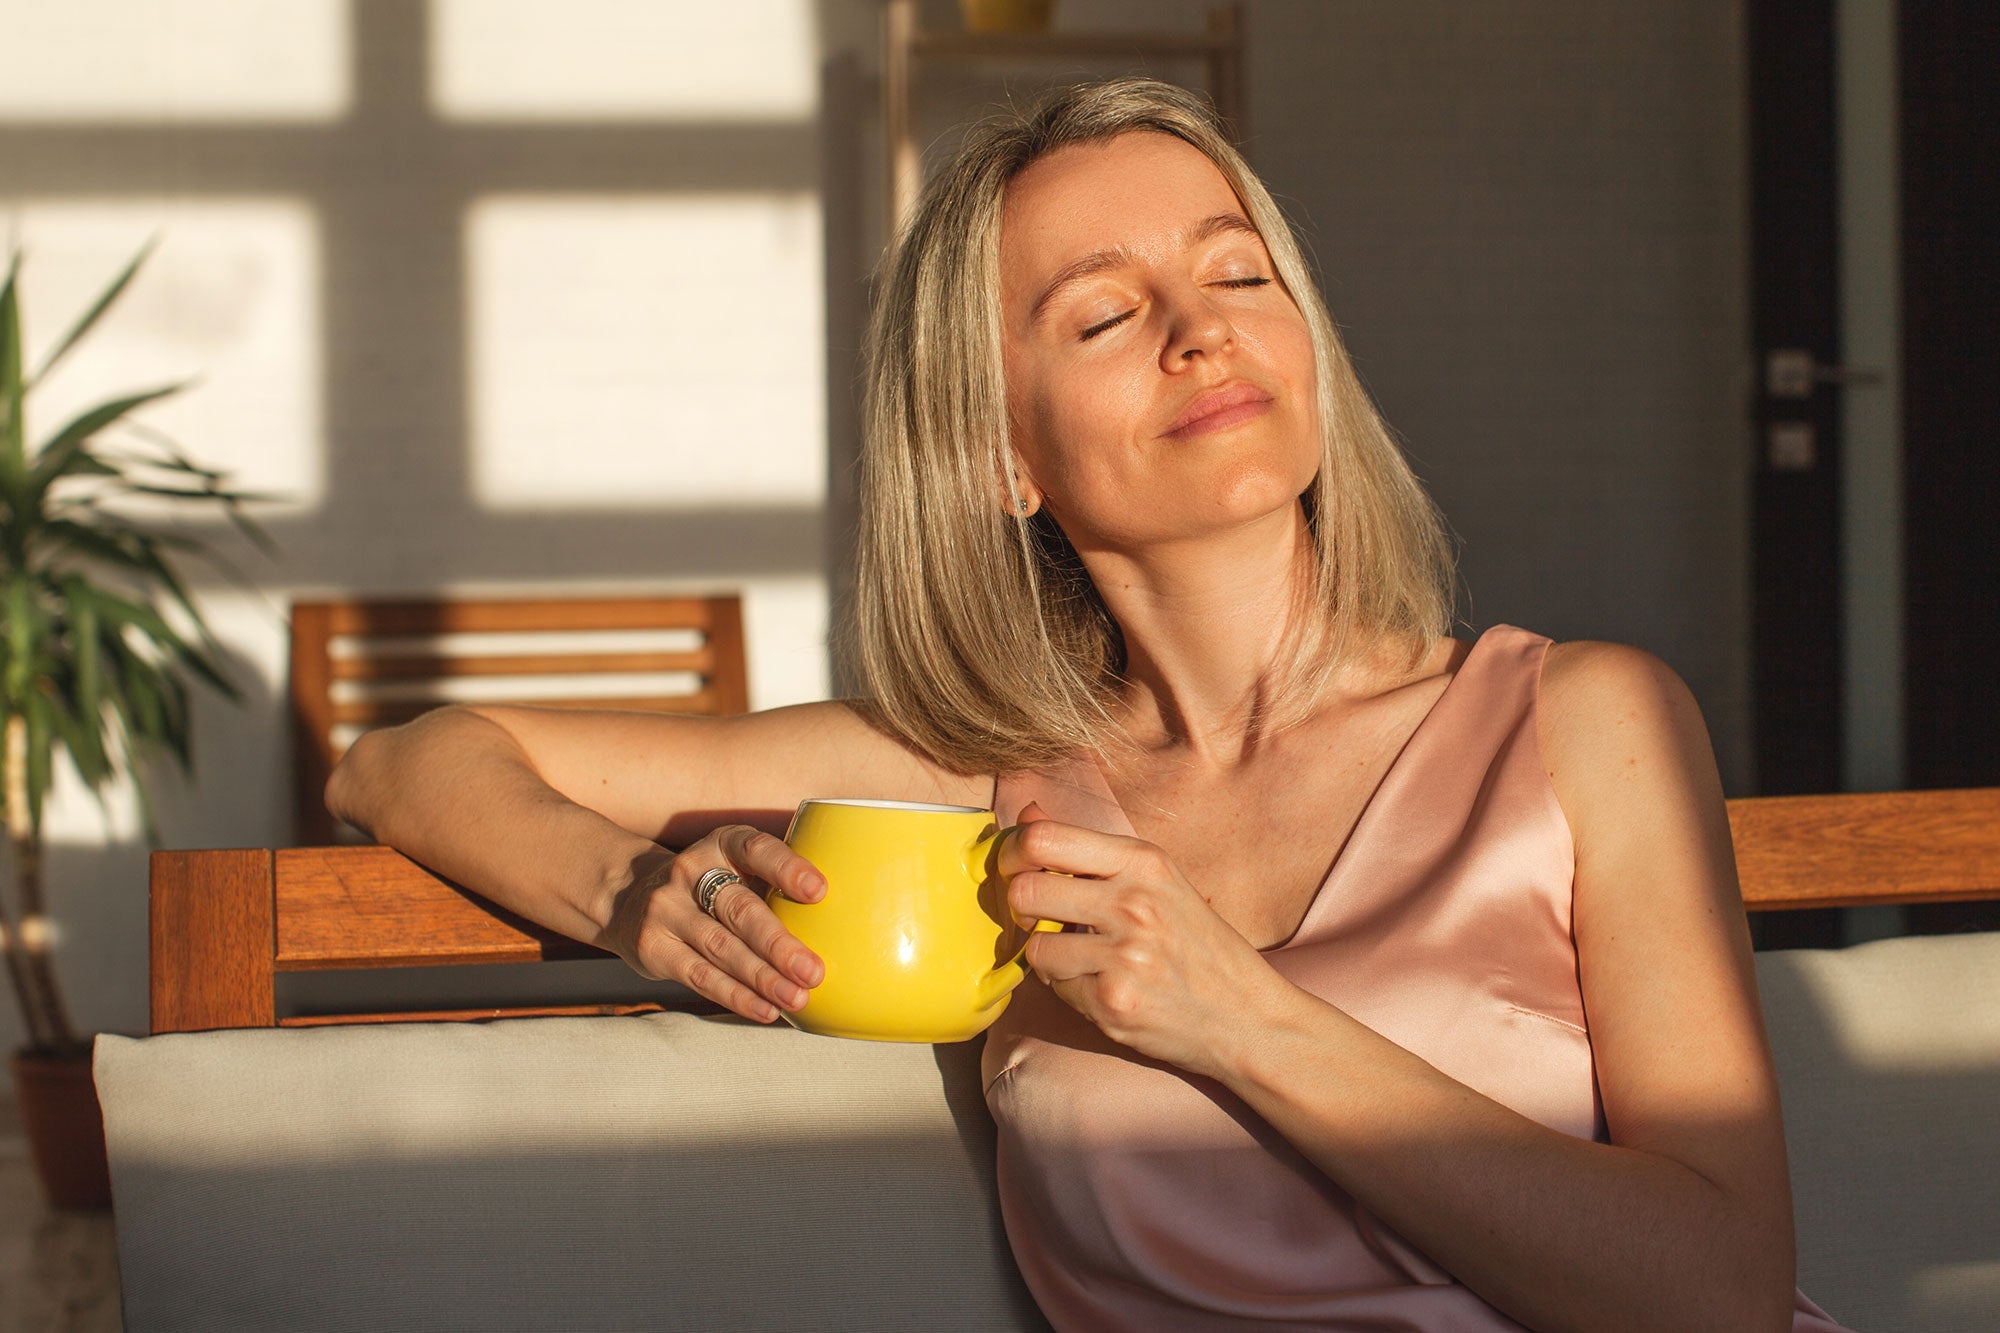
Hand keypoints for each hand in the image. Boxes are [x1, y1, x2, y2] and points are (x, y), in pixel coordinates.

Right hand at [603, 825, 826, 1023]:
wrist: (631, 897)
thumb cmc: (713, 886)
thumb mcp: (737, 867)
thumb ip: (777, 883)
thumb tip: (848, 923)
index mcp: (722, 844)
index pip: (756, 848)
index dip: (787, 868)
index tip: (820, 891)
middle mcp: (690, 870)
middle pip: (739, 909)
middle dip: (779, 943)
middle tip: (814, 971)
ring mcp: (666, 909)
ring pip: (720, 947)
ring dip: (762, 977)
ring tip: (797, 998)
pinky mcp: (653, 946)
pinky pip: (700, 975)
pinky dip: (737, 995)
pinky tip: (767, 1010)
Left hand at [1002, 802, 1287, 1077]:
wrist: (1248, 1016)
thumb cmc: (1200, 945)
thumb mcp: (1157, 880)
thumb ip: (1088, 850)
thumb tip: (1026, 814)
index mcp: (1144, 861)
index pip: (1045, 839)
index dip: (1013, 852)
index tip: (1016, 867)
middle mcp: (1134, 902)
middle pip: (1026, 890)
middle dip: (1021, 906)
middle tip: (1038, 917)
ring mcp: (1124, 955)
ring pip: (1035, 945)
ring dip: (1048, 954)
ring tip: (1083, 957)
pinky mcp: (1113, 1001)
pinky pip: (1056, 987)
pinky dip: (1069, 988)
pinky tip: (1103, 985)